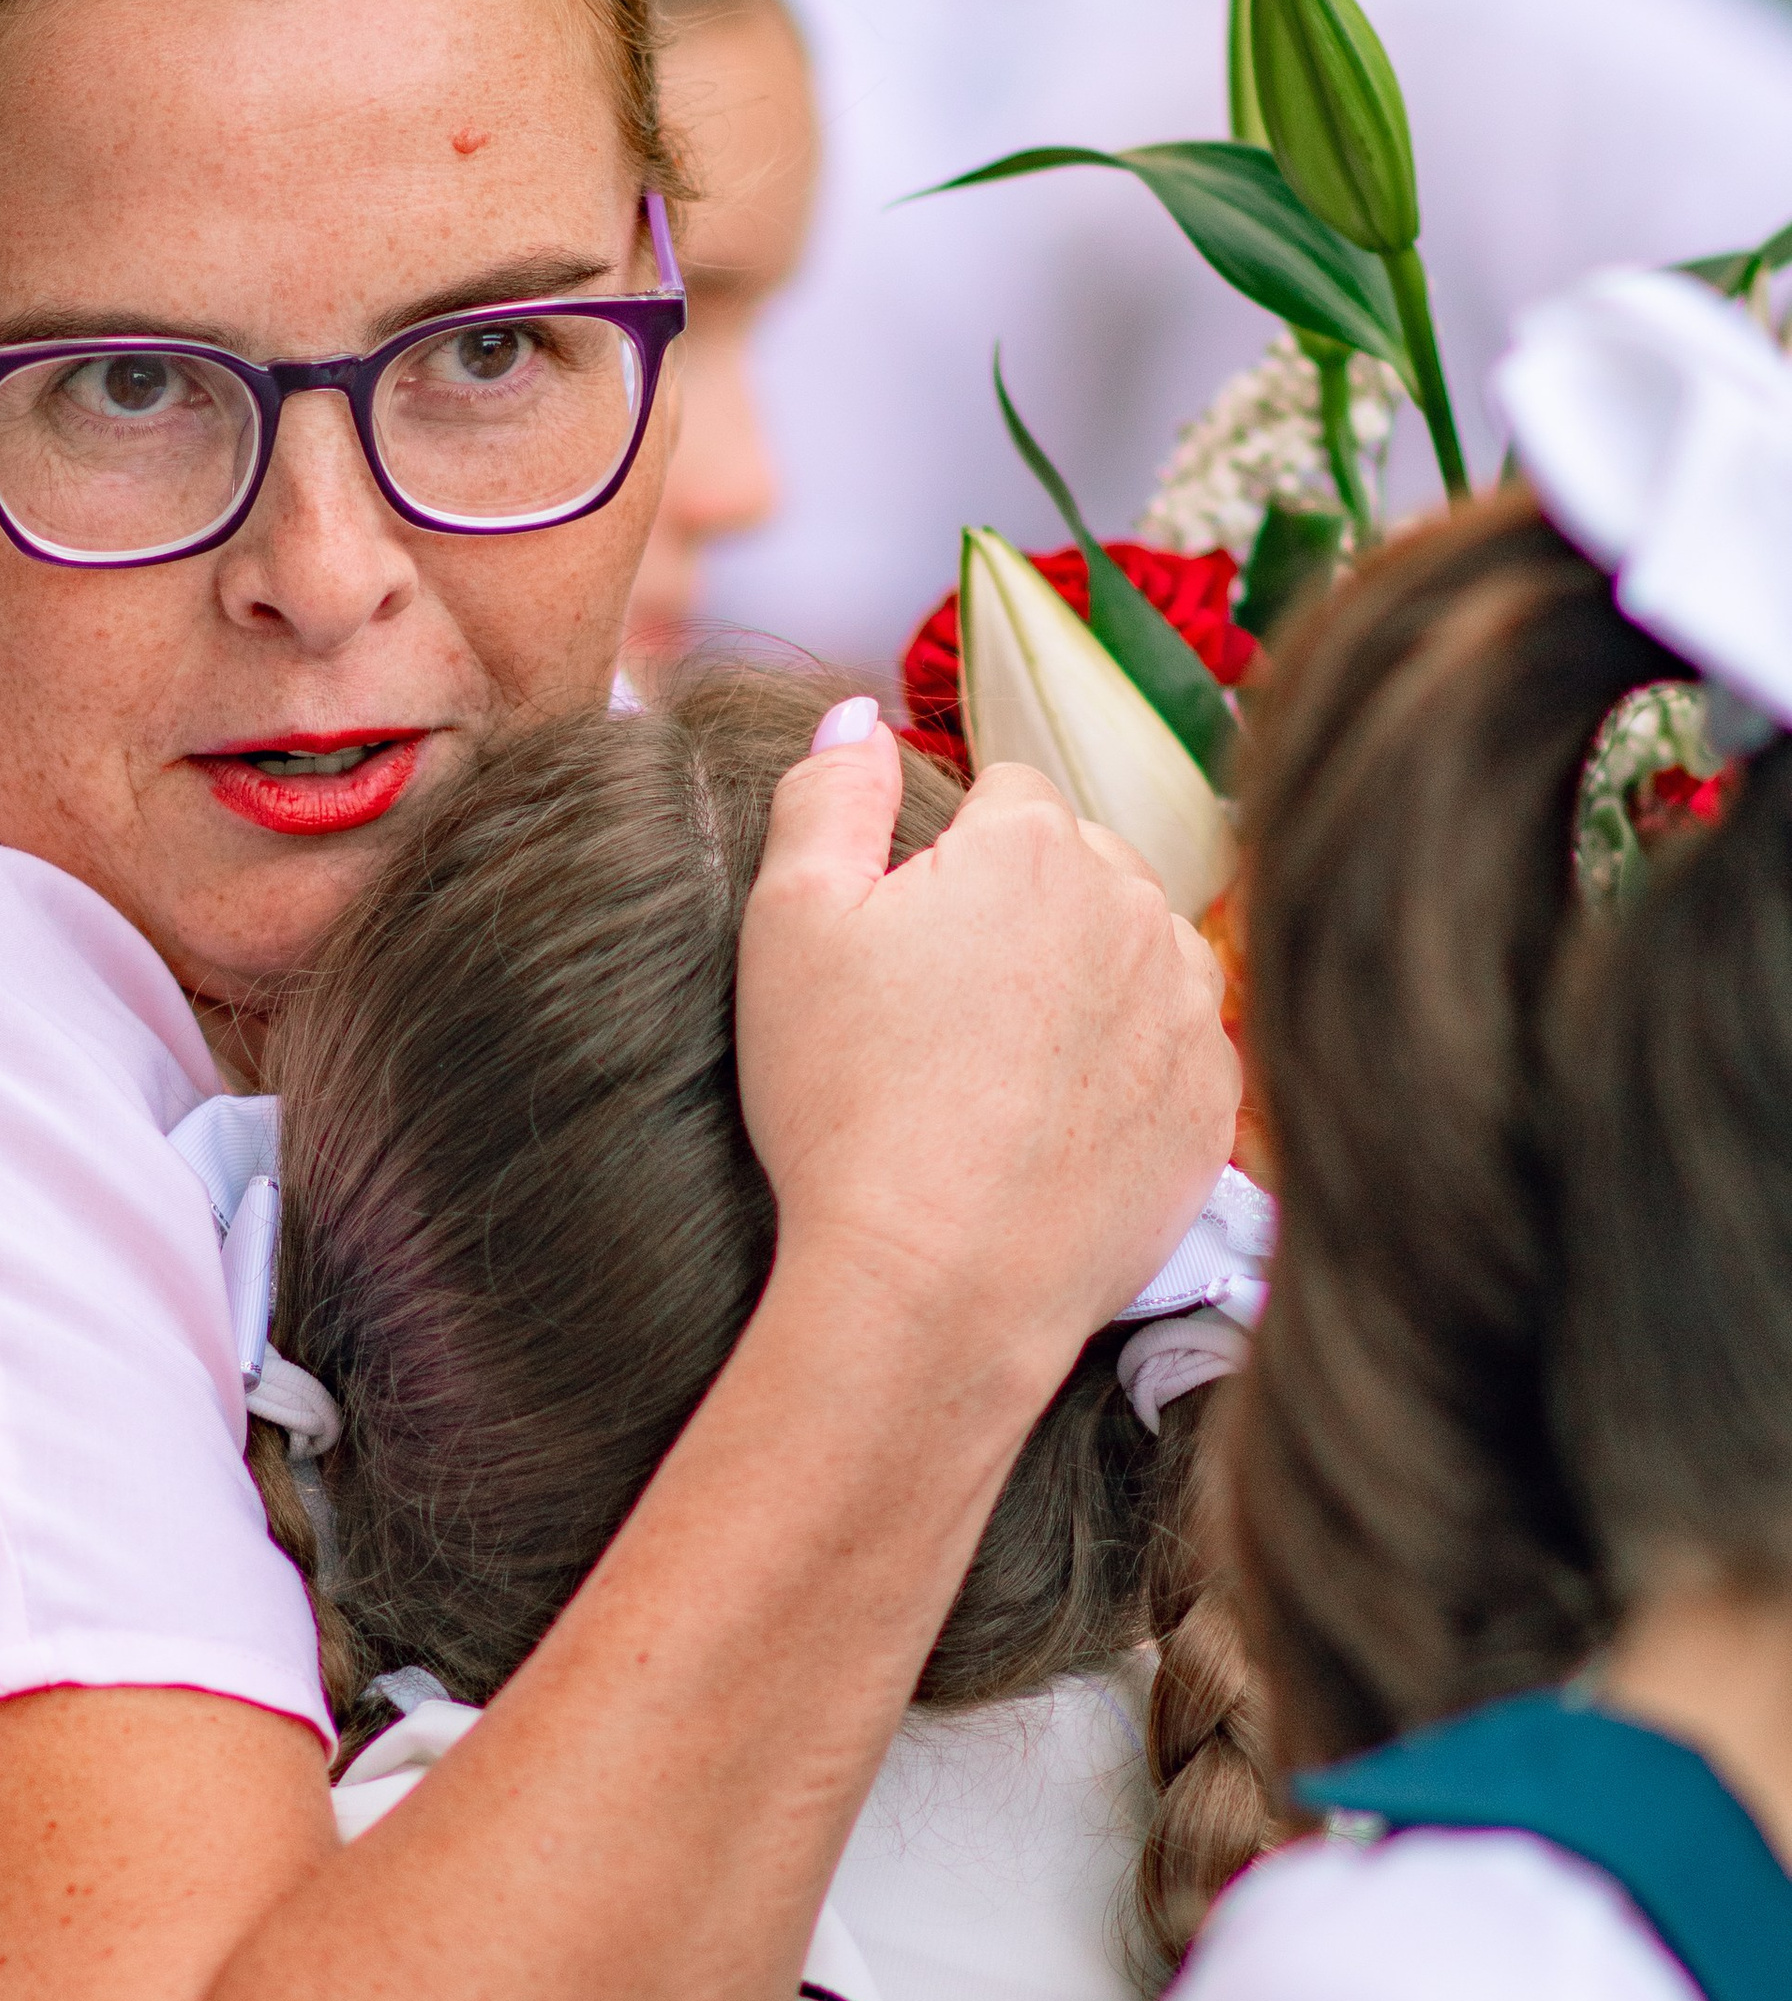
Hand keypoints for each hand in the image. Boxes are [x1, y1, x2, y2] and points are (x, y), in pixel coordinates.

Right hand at [737, 729, 1235, 1372]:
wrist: (937, 1285)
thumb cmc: (847, 1105)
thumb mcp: (788, 928)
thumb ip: (827, 797)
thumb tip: (858, 715)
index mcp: (1031, 847)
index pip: (1006, 795)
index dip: (947, 858)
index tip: (909, 937)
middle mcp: (1135, 907)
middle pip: (1085, 867)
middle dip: (1029, 911)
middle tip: (946, 1015)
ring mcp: (1189, 1009)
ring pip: (1142, 953)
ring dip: (1090, 982)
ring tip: (1004, 1070)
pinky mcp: (1213, 1106)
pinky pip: (1177, 1050)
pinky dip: (1129, 1070)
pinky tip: (1057, 1124)